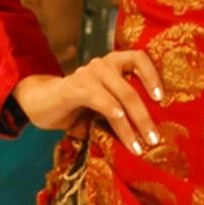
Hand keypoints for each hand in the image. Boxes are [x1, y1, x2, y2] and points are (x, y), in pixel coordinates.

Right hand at [15, 50, 164, 152]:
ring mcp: (88, 74)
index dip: (153, 76)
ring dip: (131, 123)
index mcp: (114, 64)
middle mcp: (103, 64)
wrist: (42, 104)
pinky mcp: (73, 87)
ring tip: (137, 146)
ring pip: (119, 96)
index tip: (161, 99)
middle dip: (145, 118)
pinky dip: (110, 109)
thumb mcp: (106, 105)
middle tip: (153, 140)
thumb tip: (152, 132)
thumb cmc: (79, 107)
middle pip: (132, 89)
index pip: (139, 58)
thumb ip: (124, 108)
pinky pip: (97, 98)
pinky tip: (118, 122)